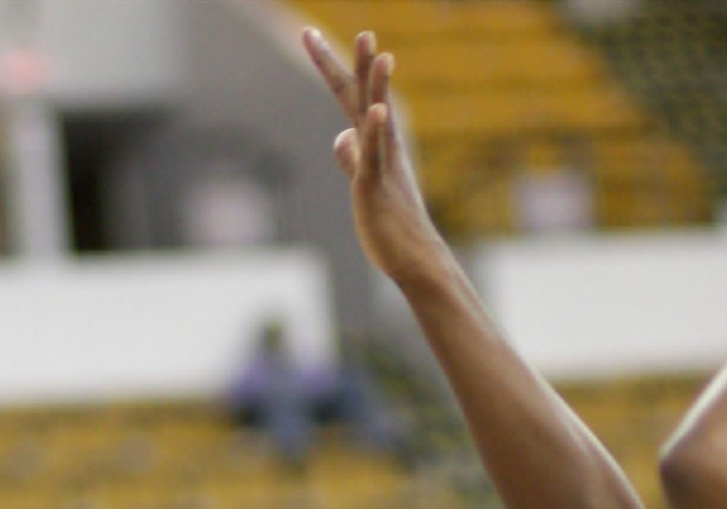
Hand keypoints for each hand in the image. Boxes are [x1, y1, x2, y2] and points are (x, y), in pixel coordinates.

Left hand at [304, 26, 446, 287]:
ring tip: (373, 47)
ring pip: (375, 115)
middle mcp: (382, 145)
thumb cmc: (389, 224)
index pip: (353, 96)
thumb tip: (342, 136)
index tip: (311, 35)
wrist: (414, 258)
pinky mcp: (375, 186)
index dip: (333, 66)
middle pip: (362, 95)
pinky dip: (373, 132)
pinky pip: (374, 154)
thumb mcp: (364, 181)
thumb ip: (353, 156)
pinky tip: (374, 113)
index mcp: (377, 142)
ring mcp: (380, 163)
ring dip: (375, 82)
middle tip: (358, 31)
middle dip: (357, 61)